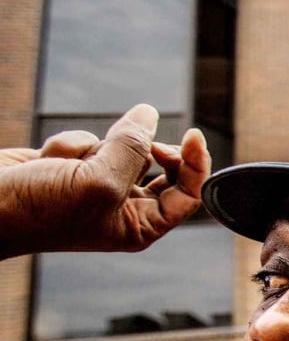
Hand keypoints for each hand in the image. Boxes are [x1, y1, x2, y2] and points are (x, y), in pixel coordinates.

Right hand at [0, 105, 210, 258]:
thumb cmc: (39, 209)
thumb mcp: (99, 180)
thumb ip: (132, 147)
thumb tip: (148, 114)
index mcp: (140, 226)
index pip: (187, 194)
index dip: (196, 164)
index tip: (195, 135)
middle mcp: (124, 207)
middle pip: (162, 166)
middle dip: (147, 148)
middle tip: (136, 136)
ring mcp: (98, 184)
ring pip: (123, 147)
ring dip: (99, 146)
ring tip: (70, 163)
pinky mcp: (74, 164)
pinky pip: (91, 139)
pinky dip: (73, 142)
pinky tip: (48, 158)